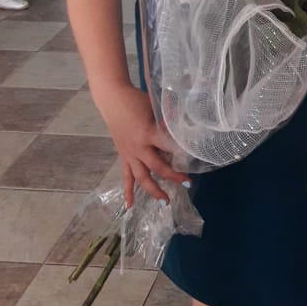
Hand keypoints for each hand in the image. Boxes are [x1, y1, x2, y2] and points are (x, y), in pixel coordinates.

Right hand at [95, 82, 190, 205]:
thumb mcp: (155, 106)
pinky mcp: (123, 156)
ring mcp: (129, 154)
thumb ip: (168, 118)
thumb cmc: (136, 100)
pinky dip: (127, 191)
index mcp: (148, 133)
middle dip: (172, 176)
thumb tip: (183, 124)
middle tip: (187, 183)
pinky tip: (129, 205)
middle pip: (157, 167)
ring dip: (153, 190)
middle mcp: (138, 147)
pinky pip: (125, 176)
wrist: (113, 100)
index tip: (193, 160)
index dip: (181, 153)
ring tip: (164, 202)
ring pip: (141, 177)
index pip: (168, 146)